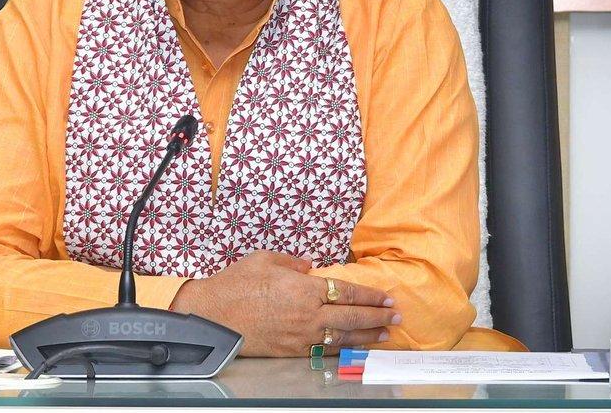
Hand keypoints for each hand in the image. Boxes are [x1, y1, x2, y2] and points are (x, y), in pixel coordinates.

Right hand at [169, 250, 400, 356]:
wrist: (213, 315)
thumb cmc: (236, 283)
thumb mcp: (265, 259)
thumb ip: (292, 262)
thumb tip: (309, 267)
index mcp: (304, 288)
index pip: (346, 293)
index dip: (370, 296)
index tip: (386, 297)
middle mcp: (308, 314)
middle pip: (351, 317)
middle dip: (377, 317)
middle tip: (396, 317)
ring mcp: (301, 336)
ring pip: (342, 338)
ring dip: (367, 336)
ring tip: (385, 335)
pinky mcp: (291, 351)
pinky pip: (324, 351)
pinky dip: (343, 350)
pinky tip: (355, 349)